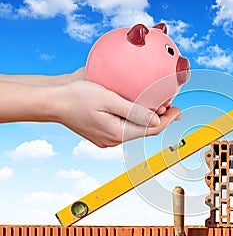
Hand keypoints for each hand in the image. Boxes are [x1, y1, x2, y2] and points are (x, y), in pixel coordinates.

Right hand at [56, 79, 181, 146]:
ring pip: (134, 128)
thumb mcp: (107, 99)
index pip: (151, 130)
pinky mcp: (101, 131)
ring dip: (148, 117)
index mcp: (117, 133)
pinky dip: (134, 115)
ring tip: (159, 103)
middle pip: (145, 131)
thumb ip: (134, 111)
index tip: (178, 109)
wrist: (52, 100)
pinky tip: (138, 103)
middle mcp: (113, 139)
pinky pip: (123, 124)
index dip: (168, 121)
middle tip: (172, 105)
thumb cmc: (76, 96)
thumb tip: (157, 120)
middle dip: (161, 119)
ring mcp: (106, 137)